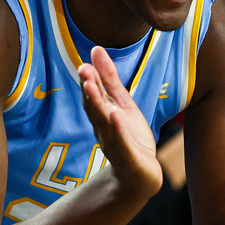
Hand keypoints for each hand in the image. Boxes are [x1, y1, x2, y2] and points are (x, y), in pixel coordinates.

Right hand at [79, 47, 161, 197]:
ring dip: (97, 105)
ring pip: (103, 123)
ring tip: (93, 87)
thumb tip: (95, 49)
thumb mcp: (123, 104)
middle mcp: (104, 129)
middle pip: (94, 107)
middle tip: (84, 70)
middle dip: (89, 90)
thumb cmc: (130, 137)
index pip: (93, 95)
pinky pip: (121, 143)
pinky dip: (118, 130)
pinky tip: (116, 117)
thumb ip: (109, 79)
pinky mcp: (127, 158)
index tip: (85, 63)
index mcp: (103, 115)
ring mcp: (114, 143)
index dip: (89, 79)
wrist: (140, 175)